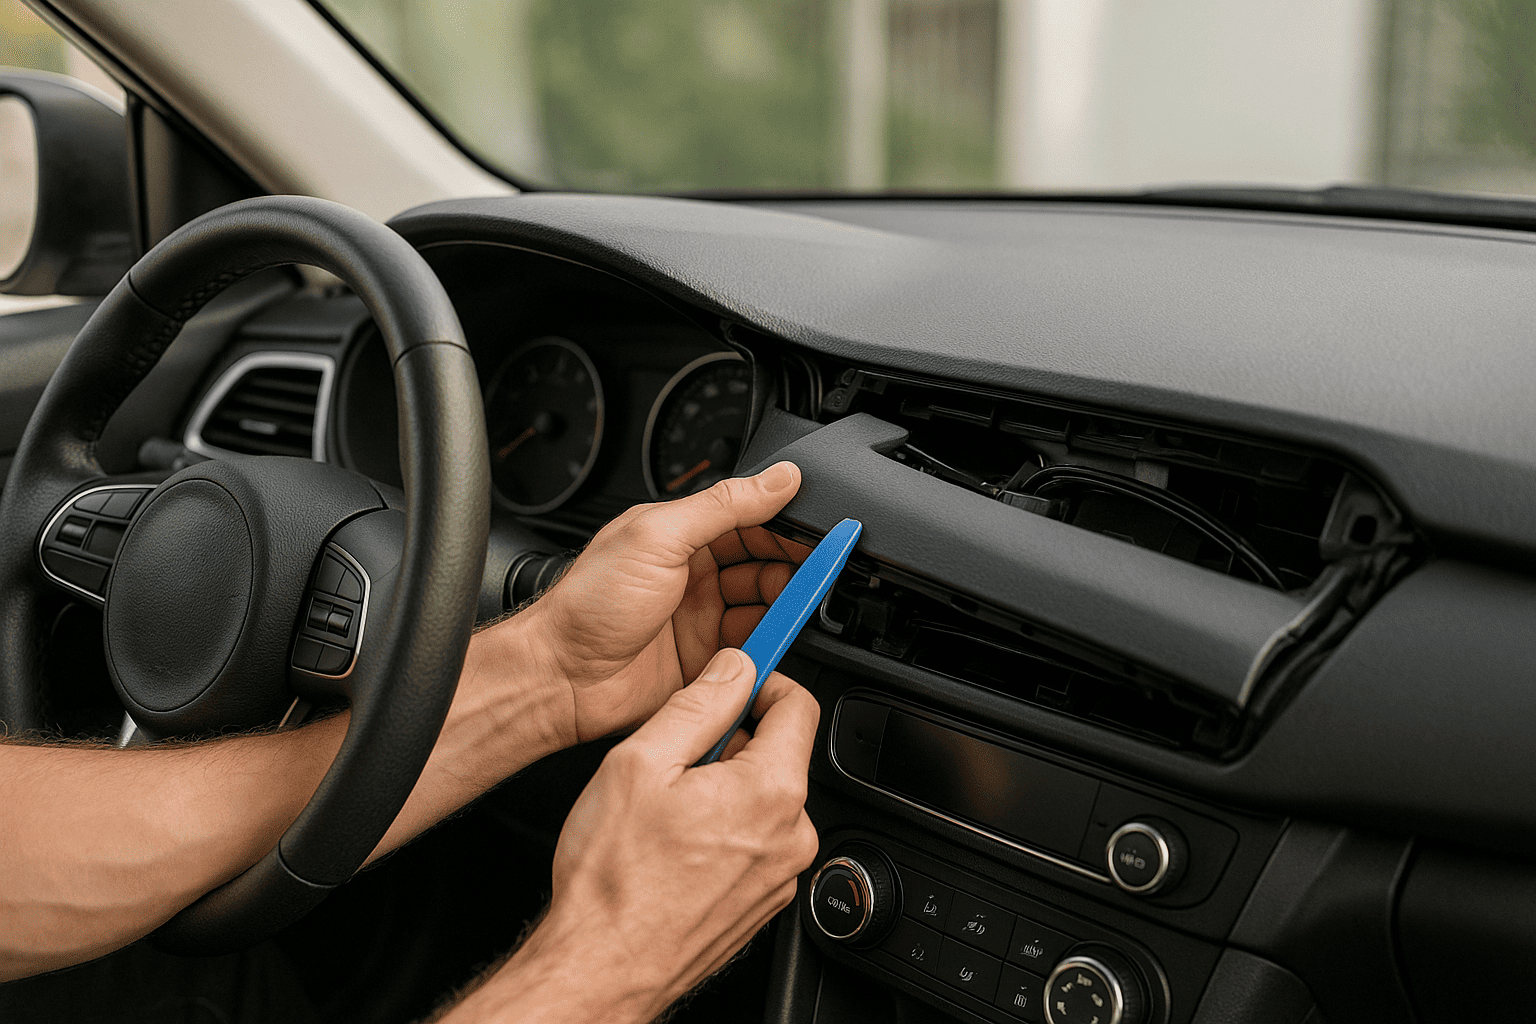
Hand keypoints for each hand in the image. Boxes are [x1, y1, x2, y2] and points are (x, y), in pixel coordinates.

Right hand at [445, 647, 820, 1022]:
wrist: (602, 968)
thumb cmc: (613, 881)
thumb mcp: (639, 762)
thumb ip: (697, 705)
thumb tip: (732, 669)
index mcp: (769, 792)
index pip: (799, 705)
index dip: (763, 680)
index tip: (736, 678)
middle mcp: (789, 836)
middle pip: (778, 754)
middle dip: (731, 741)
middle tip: (675, 756)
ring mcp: (780, 875)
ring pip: (763, 800)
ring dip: (724, 788)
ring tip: (668, 808)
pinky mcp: (763, 902)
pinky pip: (754, 842)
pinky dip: (723, 829)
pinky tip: (676, 843)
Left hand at [521, 461, 809, 745]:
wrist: (560, 677)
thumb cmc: (589, 605)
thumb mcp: (659, 537)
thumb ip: (724, 505)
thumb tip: (779, 478)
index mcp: (682, 534)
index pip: (750, 518)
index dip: (787, 522)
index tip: (823, 530)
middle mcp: (694, 574)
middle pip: (765, 561)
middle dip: (794, 564)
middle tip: (820, 572)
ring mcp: (701, 619)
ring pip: (765, 606)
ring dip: (786, 604)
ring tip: (801, 606)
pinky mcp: (706, 661)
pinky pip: (754, 649)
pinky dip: (772, 644)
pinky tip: (779, 638)